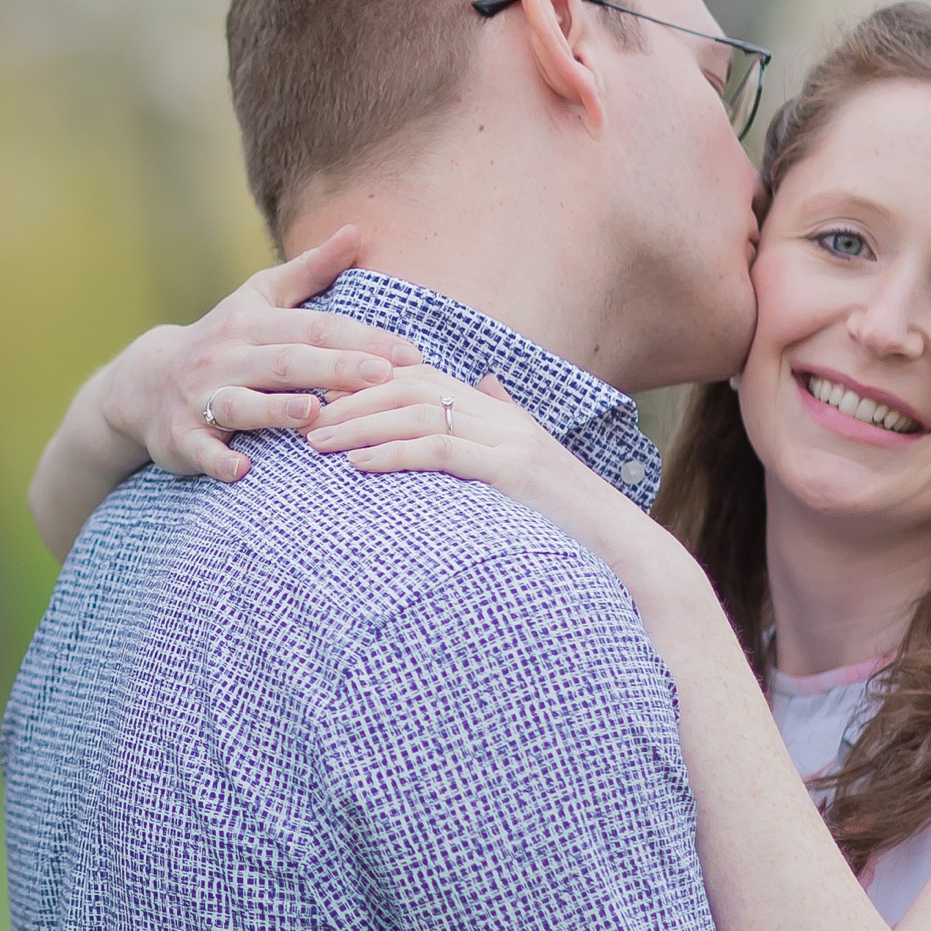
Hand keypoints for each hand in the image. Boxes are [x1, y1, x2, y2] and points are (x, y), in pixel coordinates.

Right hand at [106, 227, 419, 484]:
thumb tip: (356, 231)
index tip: (409, 354)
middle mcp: (227, 356)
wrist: (145, 382)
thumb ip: (310, 271)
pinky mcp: (182, 436)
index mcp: (253, 323)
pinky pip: (201, 449)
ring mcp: (201, 397)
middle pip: (286, 361)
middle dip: (333, 367)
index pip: (315, 328)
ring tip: (314, 413)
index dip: (361, 339)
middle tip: (382, 377)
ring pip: (239, 402)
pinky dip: (219, 460)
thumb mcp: (259, 298)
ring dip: (275, 409)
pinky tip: (243, 470)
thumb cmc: (224, 339)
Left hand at [308, 365, 653, 579]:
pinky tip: (359, 465)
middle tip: (307, 423)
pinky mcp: (512, 471)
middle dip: (353, 401)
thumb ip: (503, 424)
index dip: (368, 385)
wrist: (623, 551)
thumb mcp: (532, 468)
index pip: (424, 378)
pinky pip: (441, 450)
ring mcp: (510, 440)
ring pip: (421, 411)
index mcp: (502, 414)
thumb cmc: (570, 524)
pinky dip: (394, 453)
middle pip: (413, 385)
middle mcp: (504, 416)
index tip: (323, 405)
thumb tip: (485, 384)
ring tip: (319, 445)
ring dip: (362, 425)